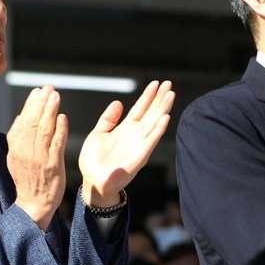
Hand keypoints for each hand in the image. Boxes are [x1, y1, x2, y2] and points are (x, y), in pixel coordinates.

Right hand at [8, 86, 68, 228]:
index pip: (23, 120)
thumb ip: (18, 138)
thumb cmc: (28, 179)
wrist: (34, 203)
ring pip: (44, 129)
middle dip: (40, 102)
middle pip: (33, 121)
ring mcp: (39, 157)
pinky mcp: (52, 164)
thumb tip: (20, 118)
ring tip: (55, 96)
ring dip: (50, 111)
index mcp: (16, 147)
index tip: (37, 91)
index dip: (30, 105)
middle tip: (48, 87)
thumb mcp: (16, 157)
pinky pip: (56, 144)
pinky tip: (63, 118)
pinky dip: (60, 130)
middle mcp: (26, 150)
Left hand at [78, 80, 175, 206]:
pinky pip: (151, 140)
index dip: (148, 96)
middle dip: (160, 98)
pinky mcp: (140, 156)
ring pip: (154, 123)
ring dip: (163, 109)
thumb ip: (108, 118)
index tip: (156, 83)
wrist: (94, 181)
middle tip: (169, 83)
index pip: (140, 108)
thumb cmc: (94, 161)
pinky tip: (165, 118)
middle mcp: (135, 135)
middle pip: (150, 113)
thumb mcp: (98, 133)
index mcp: (125, 129)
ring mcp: (139, 144)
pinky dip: (158, 129)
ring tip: (171, 95)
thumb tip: (118, 102)